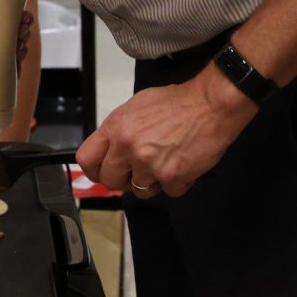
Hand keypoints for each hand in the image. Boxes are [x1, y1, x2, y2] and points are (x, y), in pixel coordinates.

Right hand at [0, 0, 32, 77]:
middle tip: (17, 48)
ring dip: (23, 37)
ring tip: (19, 31)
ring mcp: (6, 15)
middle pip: (9, 48)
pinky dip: (27, 21)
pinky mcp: (17, 2)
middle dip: (16, 53)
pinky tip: (25, 19)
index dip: (4, 67)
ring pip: (19, 34)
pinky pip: (25, 18)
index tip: (12, 75)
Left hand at [75, 69, 256, 197]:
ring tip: (166, 161)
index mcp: (116, 127)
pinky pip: (168, 192)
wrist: (210, 105)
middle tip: (140, 170)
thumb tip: (110, 150)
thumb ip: (119, 130)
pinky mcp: (171, 177)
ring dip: (153, 182)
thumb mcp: (137, 107)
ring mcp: (149, 163)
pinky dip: (177, 182)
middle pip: (110, 181)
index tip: (103, 172)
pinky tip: (183, 163)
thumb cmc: (176, 103)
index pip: (86, 159)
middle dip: (124, 180)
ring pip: (140, 191)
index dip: (94, 170)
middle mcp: (128, 146)